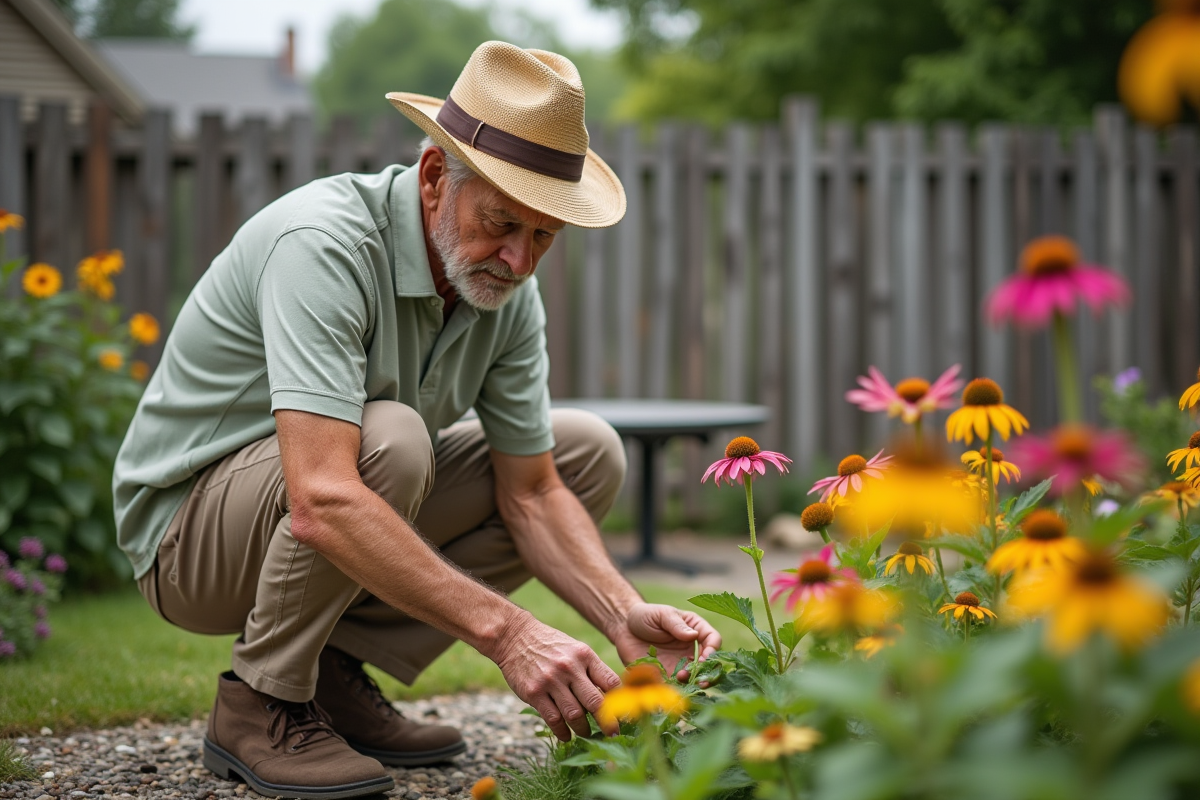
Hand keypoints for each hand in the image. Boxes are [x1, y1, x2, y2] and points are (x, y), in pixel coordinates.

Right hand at [491, 612, 620, 740]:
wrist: (515, 637)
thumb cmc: (550, 645)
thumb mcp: (575, 649)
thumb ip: (592, 670)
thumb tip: (611, 697)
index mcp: (584, 655)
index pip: (611, 682)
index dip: (621, 702)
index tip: (625, 715)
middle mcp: (569, 668)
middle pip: (595, 702)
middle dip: (607, 722)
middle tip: (612, 733)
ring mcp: (551, 681)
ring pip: (575, 715)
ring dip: (584, 729)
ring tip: (587, 734)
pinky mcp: (534, 693)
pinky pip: (553, 719)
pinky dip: (562, 732)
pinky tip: (566, 736)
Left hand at [611, 603, 721, 680]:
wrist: (624, 629)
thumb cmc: (645, 616)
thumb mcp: (661, 614)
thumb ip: (676, 624)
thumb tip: (693, 635)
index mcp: (695, 629)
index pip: (713, 639)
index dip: (712, 649)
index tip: (704, 657)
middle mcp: (691, 648)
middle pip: (708, 662)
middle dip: (707, 670)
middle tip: (700, 677)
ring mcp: (681, 663)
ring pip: (695, 676)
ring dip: (693, 681)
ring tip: (681, 677)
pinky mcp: (667, 675)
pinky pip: (677, 685)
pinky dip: (678, 689)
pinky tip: (672, 687)